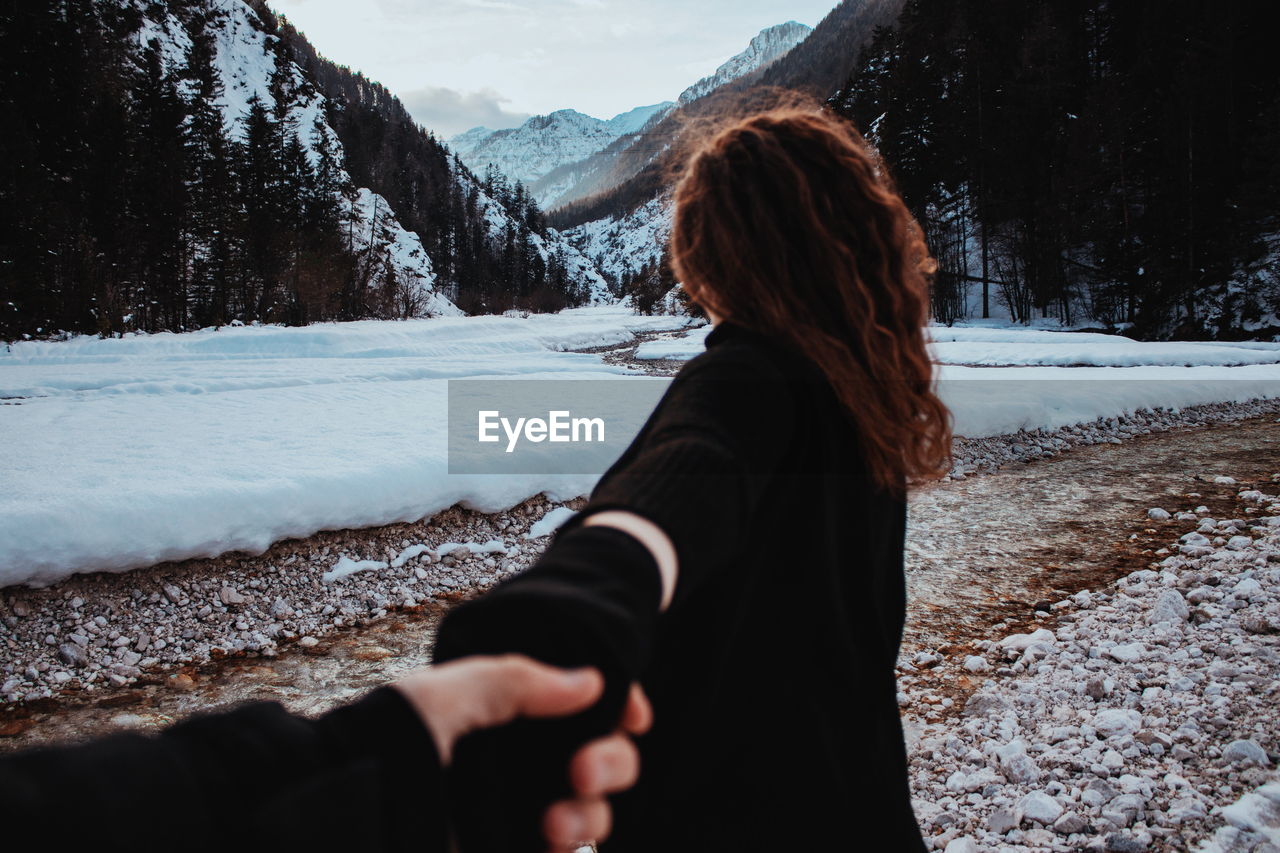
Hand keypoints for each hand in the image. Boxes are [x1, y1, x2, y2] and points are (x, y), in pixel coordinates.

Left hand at [393, 655, 651, 850]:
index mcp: (510, 716)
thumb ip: (517, 680)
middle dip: (612, 763)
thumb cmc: (382, 739)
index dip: (619, 709)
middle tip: (583, 772)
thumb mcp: (446, 692)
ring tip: (556, 825)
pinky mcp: (507, 850)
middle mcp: (520, 762)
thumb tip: (592, 682)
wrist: (343, 809)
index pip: (586, 707)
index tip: (632, 714)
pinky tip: (556, 844)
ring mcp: (516, 812)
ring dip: (593, 815)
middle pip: (602, 759)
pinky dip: (575, 850)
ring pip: (593, 813)